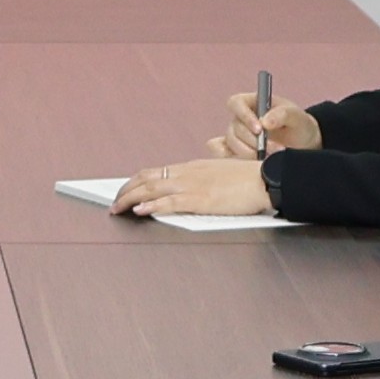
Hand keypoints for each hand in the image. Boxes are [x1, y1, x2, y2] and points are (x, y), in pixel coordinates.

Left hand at [114, 157, 274, 219]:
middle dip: (126, 191)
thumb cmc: (248, 179)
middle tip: (114, 203)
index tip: (125, 190)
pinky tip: (140, 211)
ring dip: (131, 199)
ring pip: (152, 189)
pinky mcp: (201, 199)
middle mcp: (188, 173)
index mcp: (192, 167)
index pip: (155, 171)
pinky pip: (170, 202)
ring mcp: (193, 185)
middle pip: (147, 178)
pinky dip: (152, 206)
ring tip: (117, 208)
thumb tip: (192, 189)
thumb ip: (203, 180)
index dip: (136, 181)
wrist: (265, 178)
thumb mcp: (219, 174)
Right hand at [222, 91, 316, 156]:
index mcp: (253, 102)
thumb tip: (265, 122)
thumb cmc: (298, 125)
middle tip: (274, 148)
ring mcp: (238, 135)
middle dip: (254, 141)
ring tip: (270, 157)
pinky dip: (230, 158)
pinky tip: (247, 162)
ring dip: (250, 152)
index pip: (236, 103)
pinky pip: (223, 153)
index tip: (260, 129)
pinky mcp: (237, 151)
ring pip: (231, 143)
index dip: (244, 116)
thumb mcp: (297, 116)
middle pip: (234, 128)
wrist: (303, 144)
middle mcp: (242, 118)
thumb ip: (282, 114)